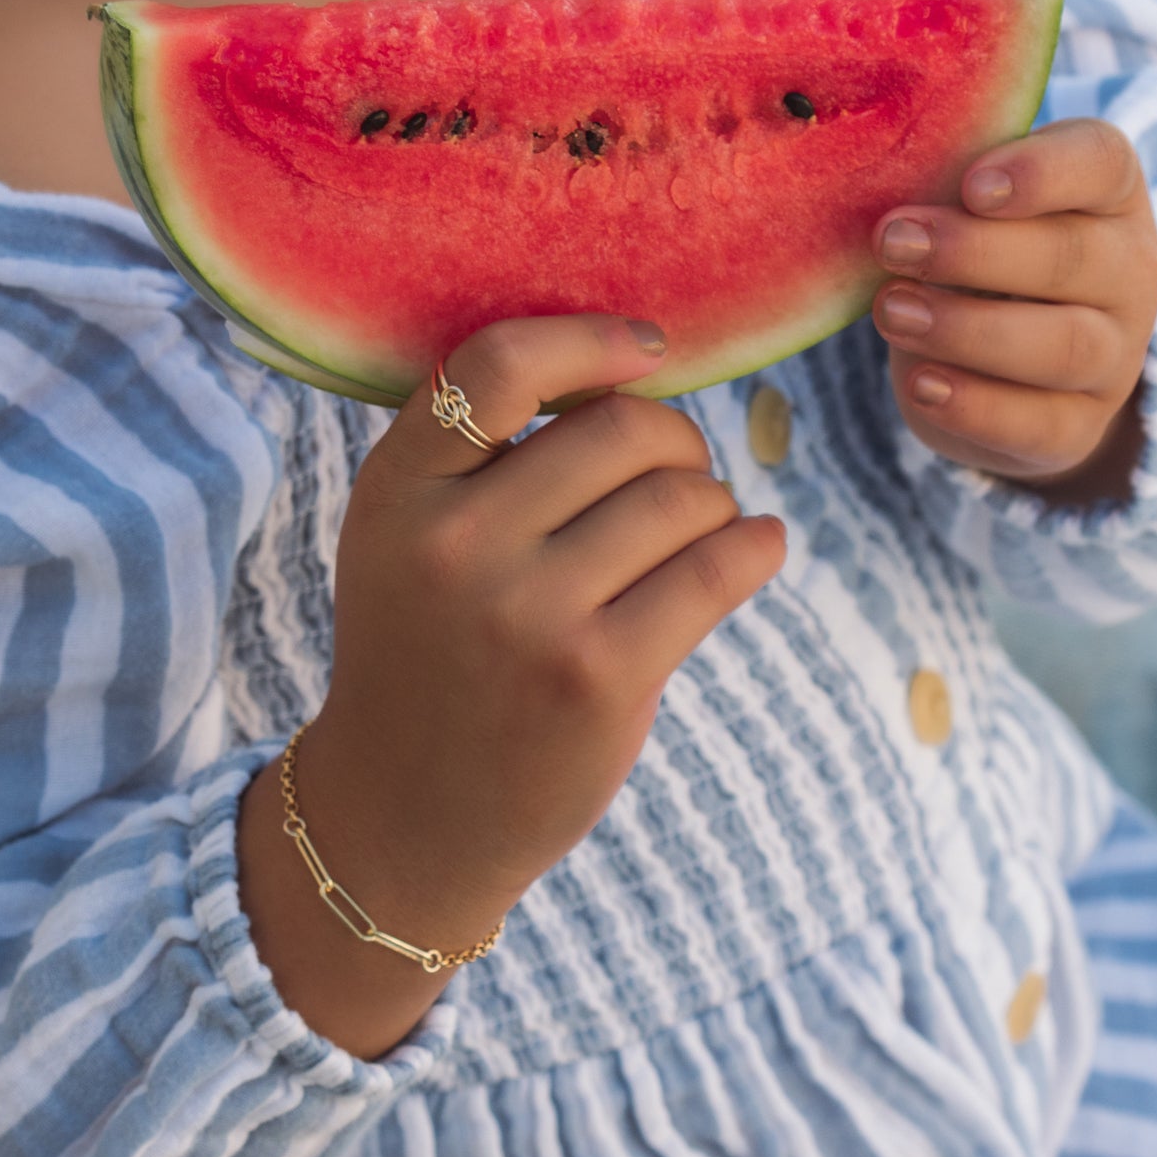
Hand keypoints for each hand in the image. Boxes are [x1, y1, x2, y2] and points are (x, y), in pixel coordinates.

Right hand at [275, 315, 785, 965]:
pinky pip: (717, 569)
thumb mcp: (402, 536)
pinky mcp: (598, 678)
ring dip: (712, 502)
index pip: (501, 364)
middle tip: (677, 475)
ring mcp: (527, 613)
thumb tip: (633, 366)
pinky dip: (756, 546)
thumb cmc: (427, 651)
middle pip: (621, 427)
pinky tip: (757, 546)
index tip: (646, 351)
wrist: (402, 816)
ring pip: (681, 496)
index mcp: (398, 490)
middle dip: (674, 441)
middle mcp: (455, 543)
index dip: (591, 340)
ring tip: (700, 529)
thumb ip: (478, 454)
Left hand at [870, 119, 1156, 491]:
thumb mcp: (965, 212)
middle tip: (893, 242)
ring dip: (967, 329)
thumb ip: (942, 191)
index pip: (1101, 163)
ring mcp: (1115, 355)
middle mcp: (1129, 271)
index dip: (1040, 171)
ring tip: (893, 312)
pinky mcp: (1080, 427)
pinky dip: (976, 407)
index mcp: (1108, 194)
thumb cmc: (978, 258)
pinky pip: (1039, 424)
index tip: (971, 186)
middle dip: (973, 252)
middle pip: (1071, 256)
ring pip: (1063, 345)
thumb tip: (880, 187)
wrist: (1005, 370)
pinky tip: (922, 383)